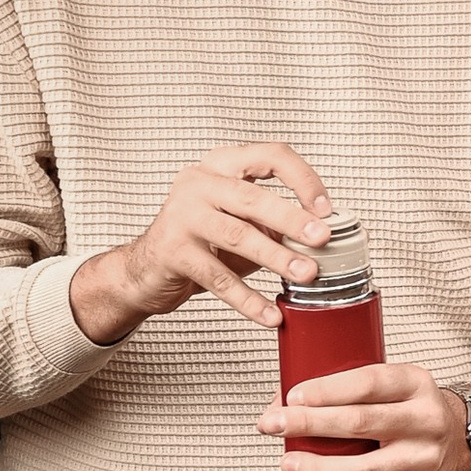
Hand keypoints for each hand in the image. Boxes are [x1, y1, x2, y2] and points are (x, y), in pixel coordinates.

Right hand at [70, 140, 337, 341]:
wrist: (144, 268)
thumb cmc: (199, 239)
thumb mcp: (239, 221)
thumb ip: (273, 222)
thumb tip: (321, 236)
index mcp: (221, 165)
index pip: (270, 156)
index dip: (303, 179)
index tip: (326, 208)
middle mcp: (198, 183)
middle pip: (252, 197)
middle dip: (291, 218)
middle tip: (321, 238)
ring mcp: (182, 216)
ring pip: (238, 235)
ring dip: (276, 257)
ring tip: (305, 274)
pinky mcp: (173, 252)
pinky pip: (218, 278)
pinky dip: (248, 299)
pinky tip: (270, 314)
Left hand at [257, 361, 470, 470]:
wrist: (459, 439)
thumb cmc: (405, 408)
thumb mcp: (389, 385)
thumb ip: (341, 389)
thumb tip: (279, 405)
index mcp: (415, 382)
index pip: (369, 382)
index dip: (328, 390)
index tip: (291, 396)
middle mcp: (425, 420)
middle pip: (361, 423)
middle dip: (310, 424)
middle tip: (271, 425)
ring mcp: (424, 460)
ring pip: (366, 470)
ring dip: (321, 470)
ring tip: (287, 464)